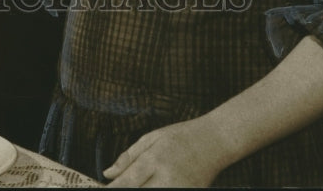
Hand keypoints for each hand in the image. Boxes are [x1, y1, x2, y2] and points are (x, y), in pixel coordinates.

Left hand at [104, 117, 229, 187]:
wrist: (214, 141)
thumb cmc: (179, 137)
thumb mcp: (150, 138)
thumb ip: (128, 157)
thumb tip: (107, 173)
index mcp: (155, 159)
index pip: (128, 181)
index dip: (112, 189)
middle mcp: (167, 178)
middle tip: (112, 190)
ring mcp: (180, 189)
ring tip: (132, 187)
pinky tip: (149, 187)